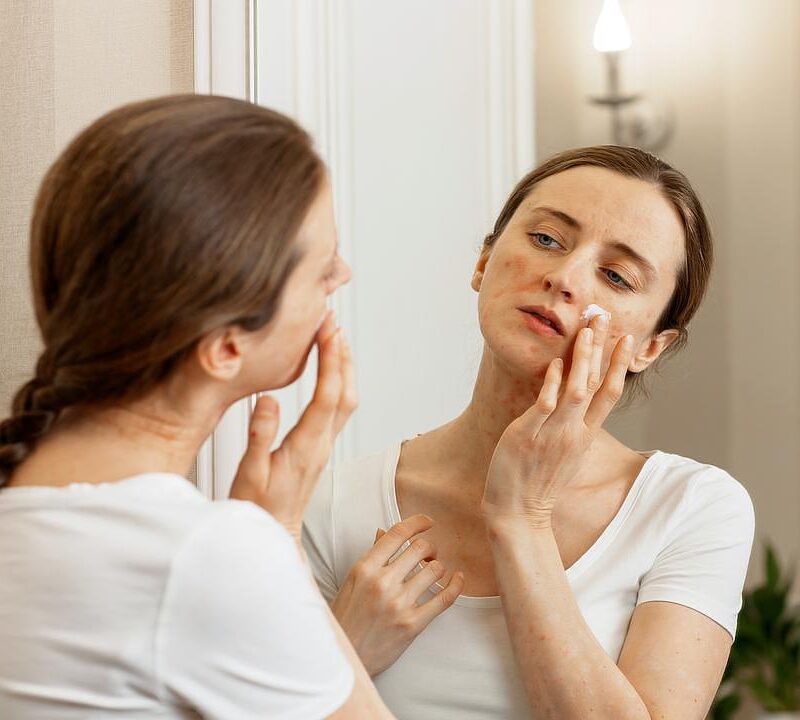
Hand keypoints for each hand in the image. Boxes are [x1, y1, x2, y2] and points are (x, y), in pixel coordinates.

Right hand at [229, 311, 356, 540]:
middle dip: (342, 355)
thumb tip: (268, 401)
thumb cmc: (258, 509)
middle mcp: (322, 444)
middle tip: (334, 323)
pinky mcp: (319, 448)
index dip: (330, 360)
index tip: (328, 330)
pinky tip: (329, 371)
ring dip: (343, 367)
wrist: (273, 534)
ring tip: (336, 337)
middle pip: (345, 393)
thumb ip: (259, 437)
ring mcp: (323, 446)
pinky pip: (338, 409)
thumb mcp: (250, 474)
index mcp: (306, 447)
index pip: (326, 395)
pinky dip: (337, 382)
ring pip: (346, 400)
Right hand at [331, 514, 464, 675]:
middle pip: (421, 548)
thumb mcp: (352, 582)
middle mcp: (382, 582)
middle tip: (428, 553)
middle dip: (429, 547)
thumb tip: (384, 532)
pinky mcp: (412, 624)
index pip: (398, 534)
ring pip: (435, 570)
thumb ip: (371, 556)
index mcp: (365, 568)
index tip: (427, 522)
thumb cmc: (346, 617)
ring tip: (434, 570)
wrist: (344, 656)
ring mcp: (399, 604)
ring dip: (438, 566)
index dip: (417, 523)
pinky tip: (458, 579)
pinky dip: (456, 585)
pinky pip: (444, 598)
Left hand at [482, 314, 635, 528]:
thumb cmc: (537, 482)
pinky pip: (544, 405)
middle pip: (597, 385)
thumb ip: (571, 427)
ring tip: (587, 330)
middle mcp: (574, 432)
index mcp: (585, 435)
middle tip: (606, 317)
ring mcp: (552, 434)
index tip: (626, 339)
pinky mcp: (528, 435)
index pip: (609, 394)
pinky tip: (555, 364)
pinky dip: (552, 384)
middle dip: (602, 349)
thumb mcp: (563, 453)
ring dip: (583, 359)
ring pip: (576, 391)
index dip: (619, 365)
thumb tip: (574, 400)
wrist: (517, 512)